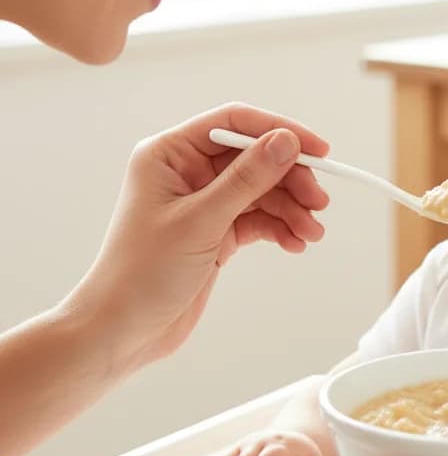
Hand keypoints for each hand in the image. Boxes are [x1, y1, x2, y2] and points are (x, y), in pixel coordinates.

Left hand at [70, 103, 330, 371]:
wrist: (121, 332)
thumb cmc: (141, 274)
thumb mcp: (201, 221)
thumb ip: (247, 178)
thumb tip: (286, 141)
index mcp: (170, 154)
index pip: (234, 123)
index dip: (279, 131)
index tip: (317, 150)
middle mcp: (187, 171)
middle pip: (255, 157)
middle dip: (291, 180)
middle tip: (319, 202)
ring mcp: (204, 201)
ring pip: (262, 190)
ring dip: (291, 209)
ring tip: (311, 233)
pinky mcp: (216, 230)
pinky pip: (258, 218)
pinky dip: (280, 228)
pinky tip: (295, 243)